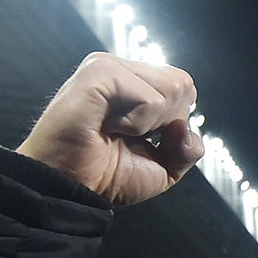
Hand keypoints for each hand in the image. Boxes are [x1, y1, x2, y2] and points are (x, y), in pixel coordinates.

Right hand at [16, 53, 202, 205]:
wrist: (69, 190)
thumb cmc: (105, 176)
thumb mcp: (163, 168)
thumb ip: (188, 149)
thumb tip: (186, 127)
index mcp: (134, 81)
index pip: (184, 86)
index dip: (173, 123)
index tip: (137, 139)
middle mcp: (121, 69)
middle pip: (182, 85)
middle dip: (164, 124)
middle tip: (124, 136)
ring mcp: (107, 67)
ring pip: (171, 89)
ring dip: (149, 125)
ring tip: (112, 131)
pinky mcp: (98, 73)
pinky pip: (150, 100)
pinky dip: (136, 125)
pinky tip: (105, 127)